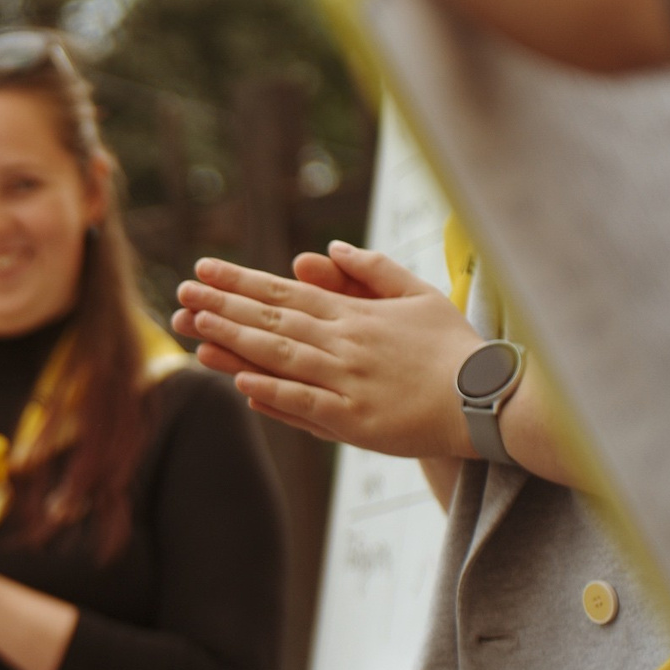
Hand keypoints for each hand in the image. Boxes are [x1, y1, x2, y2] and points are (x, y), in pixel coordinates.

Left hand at [174, 249, 480, 456]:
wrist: (487, 398)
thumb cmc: (453, 348)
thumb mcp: (418, 295)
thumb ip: (372, 270)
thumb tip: (330, 248)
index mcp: (355, 315)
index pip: (286, 293)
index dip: (241, 282)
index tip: (204, 270)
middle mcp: (345, 344)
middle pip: (274, 321)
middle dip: (223, 305)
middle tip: (182, 291)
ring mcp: (348, 383)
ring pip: (283, 357)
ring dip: (237, 341)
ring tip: (197, 325)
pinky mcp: (356, 421)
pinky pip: (307, 405)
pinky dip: (273, 393)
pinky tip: (240, 382)